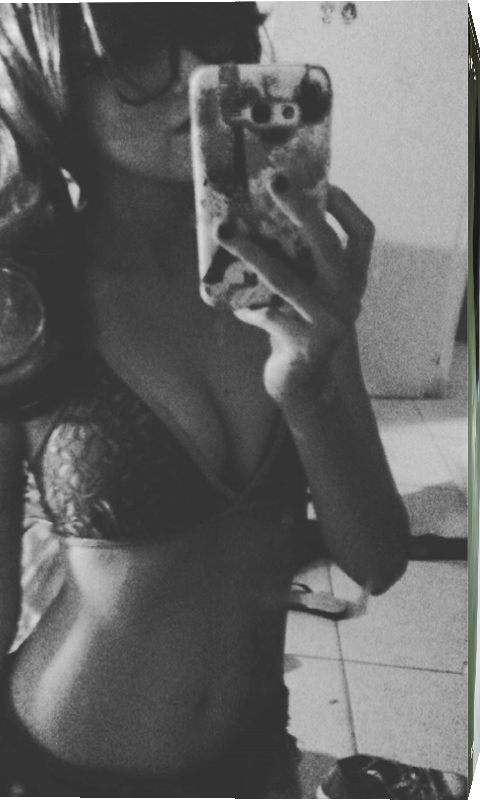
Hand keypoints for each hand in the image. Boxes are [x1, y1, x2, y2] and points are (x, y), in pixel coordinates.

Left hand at [216, 178, 374, 411]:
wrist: (303, 383)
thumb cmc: (297, 326)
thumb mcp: (306, 293)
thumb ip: (296, 264)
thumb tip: (250, 213)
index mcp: (352, 280)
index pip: (362, 233)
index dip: (344, 205)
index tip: (320, 182)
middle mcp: (347, 299)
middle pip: (326, 243)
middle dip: (300, 207)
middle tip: (273, 179)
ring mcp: (329, 323)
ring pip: (286, 279)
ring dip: (251, 251)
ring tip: (224, 230)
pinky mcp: (307, 346)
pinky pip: (266, 314)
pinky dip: (246, 306)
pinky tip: (235, 304)